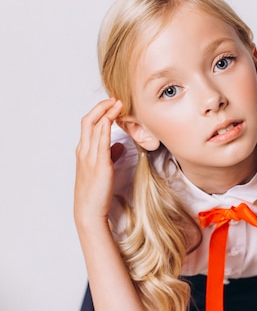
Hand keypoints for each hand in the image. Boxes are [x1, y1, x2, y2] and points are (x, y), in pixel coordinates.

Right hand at [74, 98, 122, 226]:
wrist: (89, 211)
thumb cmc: (96, 193)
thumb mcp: (103, 170)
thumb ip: (110, 155)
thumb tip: (120, 145)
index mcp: (83, 152)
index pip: (89, 124)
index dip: (100, 111)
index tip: (112, 104)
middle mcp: (84, 152)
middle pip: (89, 120)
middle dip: (102, 107)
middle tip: (116, 99)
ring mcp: (90, 158)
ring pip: (94, 127)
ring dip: (107, 112)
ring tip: (119, 104)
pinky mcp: (100, 165)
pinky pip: (101, 141)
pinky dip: (106, 127)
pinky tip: (113, 118)